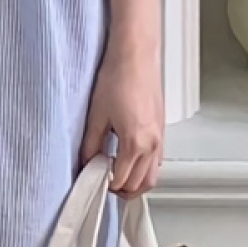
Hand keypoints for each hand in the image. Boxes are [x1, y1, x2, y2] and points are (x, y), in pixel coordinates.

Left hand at [80, 49, 163, 198]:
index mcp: (135, 143)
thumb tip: (86, 161)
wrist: (135, 56)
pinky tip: (132, 159)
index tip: (94, 182)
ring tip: (119, 178)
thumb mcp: (97, 114)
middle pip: (142, 183)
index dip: (107, 186)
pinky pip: (158, 159)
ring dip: (138, 182)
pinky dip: (146, 168)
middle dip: (124, 190)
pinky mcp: (161, 128)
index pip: (122, 180)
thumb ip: (91, 143)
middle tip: (106, 186)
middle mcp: (152, 144)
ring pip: (153, 174)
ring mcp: (160, 137)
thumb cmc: (118, 78)